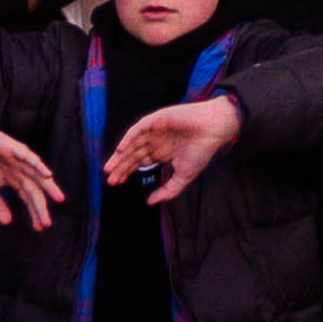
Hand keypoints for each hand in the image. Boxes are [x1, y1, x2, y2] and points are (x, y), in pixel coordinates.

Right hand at [0, 111, 72, 229]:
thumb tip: (7, 222)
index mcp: (13, 178)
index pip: (28, 196)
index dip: (34, 211)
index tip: (40, 227)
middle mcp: (19, 168)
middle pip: (35, 188)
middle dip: (41, 205)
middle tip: (47, 222)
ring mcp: (17, 156)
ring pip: (36, 172)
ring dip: (48, 185)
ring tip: (58, 198)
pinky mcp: (11, 146)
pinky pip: (27, 155)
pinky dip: (37, 164)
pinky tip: (47, 174)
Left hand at [100, 97, 247, 203]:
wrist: (213, 130)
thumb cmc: (201, 152)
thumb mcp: (183, 177)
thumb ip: (167, 190)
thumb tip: (150, 202)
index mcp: (163, 152)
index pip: (140, 162)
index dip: (128, 171)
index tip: (117, 183)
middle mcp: (157, 140)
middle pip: (134, 154)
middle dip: (121, 167)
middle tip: (110, 180)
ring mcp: (156, 129)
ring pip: (133, 143)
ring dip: (121, 155)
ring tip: (110, 168)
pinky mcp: (157, 119)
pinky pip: (138, 129)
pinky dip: (129, 138)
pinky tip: (120, 150)